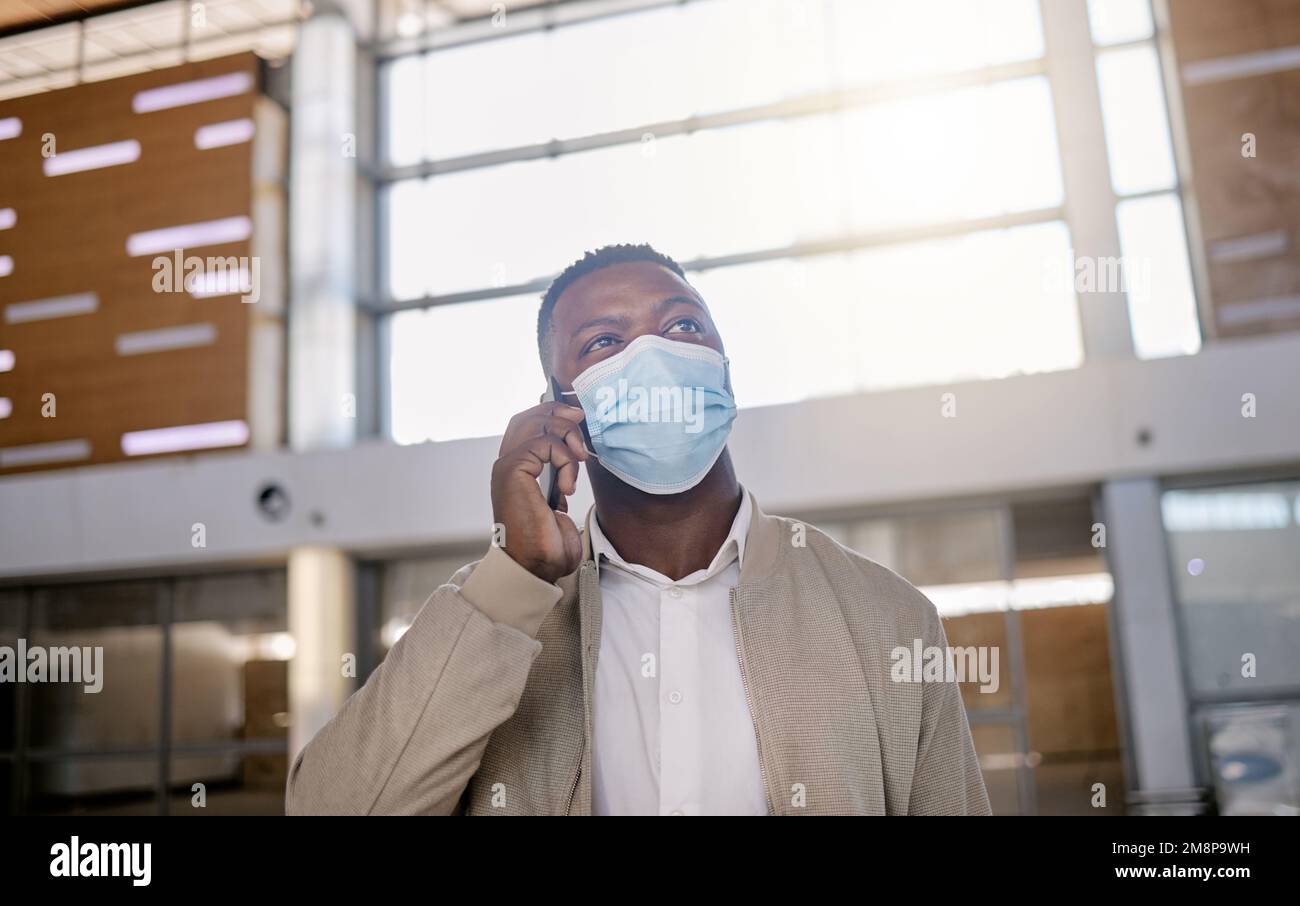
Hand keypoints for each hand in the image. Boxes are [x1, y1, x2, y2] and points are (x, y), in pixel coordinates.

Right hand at [489, 401, 588, 582]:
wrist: (536, 566)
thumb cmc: (547, 543)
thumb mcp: (558, 500)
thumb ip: (559, 475)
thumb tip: (574, 456)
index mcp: (516, 470)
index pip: (526, 424)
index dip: (551, 413)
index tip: (577, 418)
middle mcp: (507, 464)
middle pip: (528, 416)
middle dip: (558, 412)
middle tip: (581, 421)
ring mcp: (507, 466)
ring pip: (536, 423)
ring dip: (566, 433)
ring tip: (579, 457)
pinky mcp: (513, 470)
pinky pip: (544, 444)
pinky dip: (564, 459)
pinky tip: (568, 485)